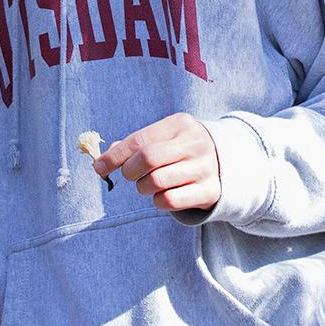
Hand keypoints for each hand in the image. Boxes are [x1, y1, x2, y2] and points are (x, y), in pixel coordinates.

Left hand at [93, 113, 220, 213]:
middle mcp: (195, 144)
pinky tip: (162, 194)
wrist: (225, 162)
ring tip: (147, 185)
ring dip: (143, 188)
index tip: (99, 167)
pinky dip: (158, 201)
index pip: (139, 140)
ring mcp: (205, 168)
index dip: (114, 156)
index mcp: (180, 124)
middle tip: (130, 176)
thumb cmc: (181, 148)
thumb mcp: (163, 137)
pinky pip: (170, 201)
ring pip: (156, 182)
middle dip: (129, 171)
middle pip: (148, 159)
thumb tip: (102, 160)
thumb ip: (134, 145)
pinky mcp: (209, 191)